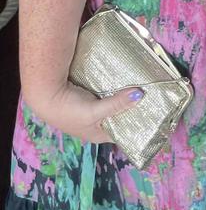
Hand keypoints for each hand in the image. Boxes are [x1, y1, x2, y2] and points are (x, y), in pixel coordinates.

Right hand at [27, 81, 145, 143]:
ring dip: (127, 94)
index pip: (124, 131)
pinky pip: (109, 91)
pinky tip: (129, 76)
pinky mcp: (91, 94)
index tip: (155, 111)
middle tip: (154, 93)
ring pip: (116, 101)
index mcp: (100, 133)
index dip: (138, 123)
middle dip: (135, 106)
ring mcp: (95, 107)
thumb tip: (140, 95)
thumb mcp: (95, 112)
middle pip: (122, 114)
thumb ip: (116, 104)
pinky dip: (117, 86)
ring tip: (146, 83)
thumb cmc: (69, 110)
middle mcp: (99, 122)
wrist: (46, 94)